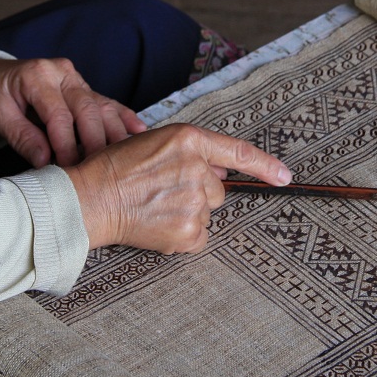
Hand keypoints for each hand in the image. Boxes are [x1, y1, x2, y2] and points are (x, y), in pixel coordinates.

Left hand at [0, 57, 146, 167]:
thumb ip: (22, 137)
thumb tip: (45, 161)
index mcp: (37, 76)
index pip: (58, 115)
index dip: (66, 144)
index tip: (69, 169)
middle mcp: (61, 73)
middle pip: (86, 109)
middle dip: (95, 142)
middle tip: (98, 170)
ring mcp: (74, 78)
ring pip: (101, 105)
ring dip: (115, 132)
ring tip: (127, 156)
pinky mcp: (82, 86)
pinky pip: (105, 101)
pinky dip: (122, 116)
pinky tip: (140, 130)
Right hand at [64, 124, 290, 253]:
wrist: (90, 199)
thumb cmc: (113, 168)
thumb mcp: (152, 142)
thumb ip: (189, 152)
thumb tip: (216, 172)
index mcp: (189, 140)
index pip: (237, 153)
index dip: (265, 166)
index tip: (286, 177)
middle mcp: (197, 168)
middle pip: (216, 190)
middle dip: (195, 193)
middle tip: (160, 192)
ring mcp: (195, 201)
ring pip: (205, 213)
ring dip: (186, 214)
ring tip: (152, 208)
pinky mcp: (189, 230)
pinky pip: (199, 237)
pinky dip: (182, 236)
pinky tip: (156, 225)